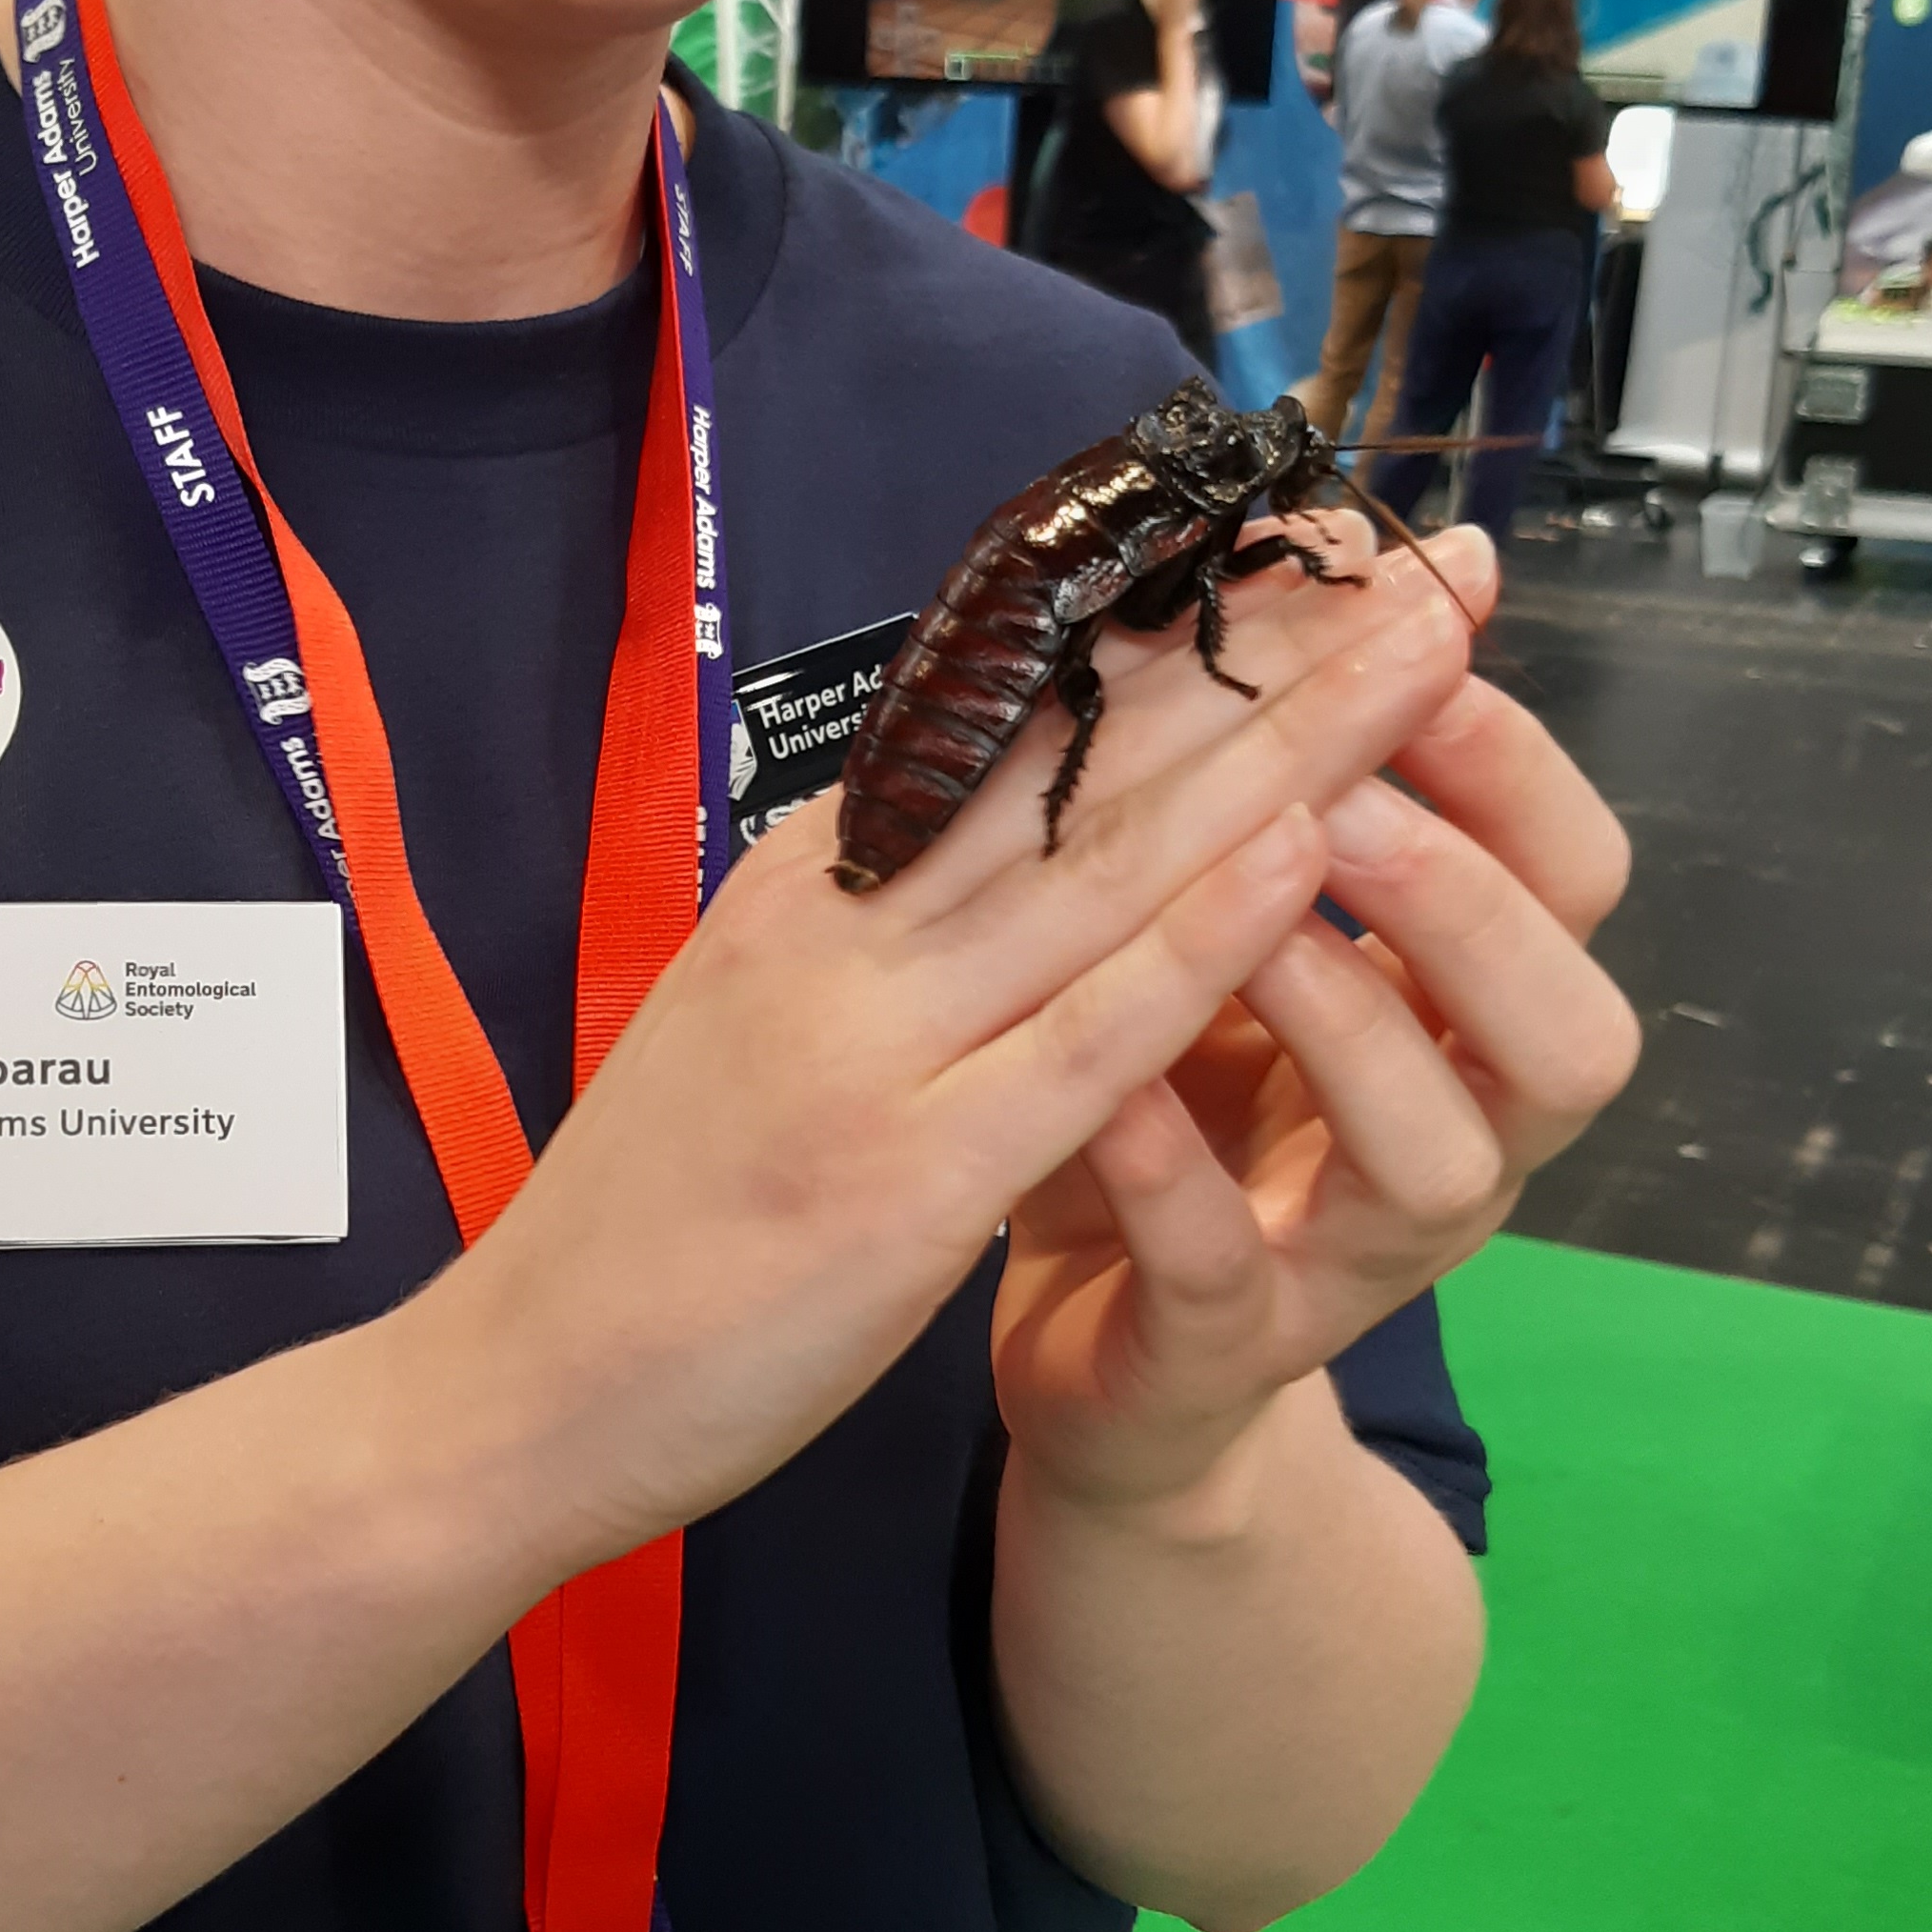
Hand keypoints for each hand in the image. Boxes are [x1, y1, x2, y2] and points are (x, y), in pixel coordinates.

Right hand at [441, 533, 1484, 1568]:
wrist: (510, 1388)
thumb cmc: (647, 1212)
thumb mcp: (748, 1012)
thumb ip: (866, 918)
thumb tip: (984, 815)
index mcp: (809, 882)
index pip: (1015, 716)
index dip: (1173, 624)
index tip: (1303, 543)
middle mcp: (842, 926)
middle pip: (1091, 755)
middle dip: (1272, 649)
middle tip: (1417, 556)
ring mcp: (872, 1043)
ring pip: (1114, 860)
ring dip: (1288, 746)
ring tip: (1422, 651)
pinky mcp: (905, 1177)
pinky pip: (1084, 1037)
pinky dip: (1201, 936)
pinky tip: (1306, 849)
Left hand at [987, 524, 1637, 1521]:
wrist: (1091, 1341)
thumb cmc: (1171, 1090)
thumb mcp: (1230, 918)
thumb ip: (1296, 775)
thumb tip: (1360, 555)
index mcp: (1462, 1014)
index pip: (1578, 880)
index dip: (1517, 767)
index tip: (1424, 645)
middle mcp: (1453, 1137)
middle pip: (1568, 1032)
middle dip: (1467, 900)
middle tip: (1347, 794)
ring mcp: (1351, 1258)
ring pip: (1437, 1161)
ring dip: (1348, 1024)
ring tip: (1249, 924)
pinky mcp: (1227, 1349)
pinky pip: (1230, 1270)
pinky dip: (1174, 1177)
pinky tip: (1109, 1091)